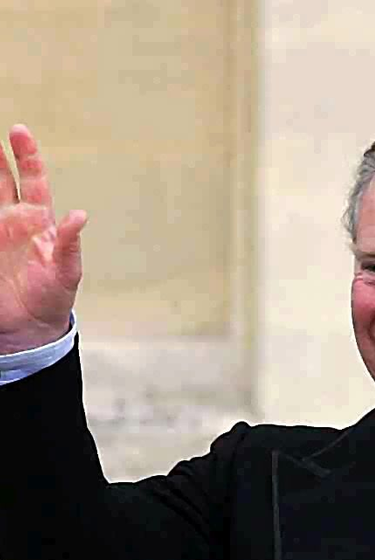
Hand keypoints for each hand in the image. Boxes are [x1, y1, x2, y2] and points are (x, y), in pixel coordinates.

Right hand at [0, 125, 85, 352]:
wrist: (30, 326)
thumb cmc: (53, 298)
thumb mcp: (67, 272)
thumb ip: (70, 243)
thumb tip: (80, 216)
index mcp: (39, 222)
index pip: (33, 180)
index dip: (27, 156)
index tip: (19, 131)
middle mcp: (14, 219)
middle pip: (3, 178)